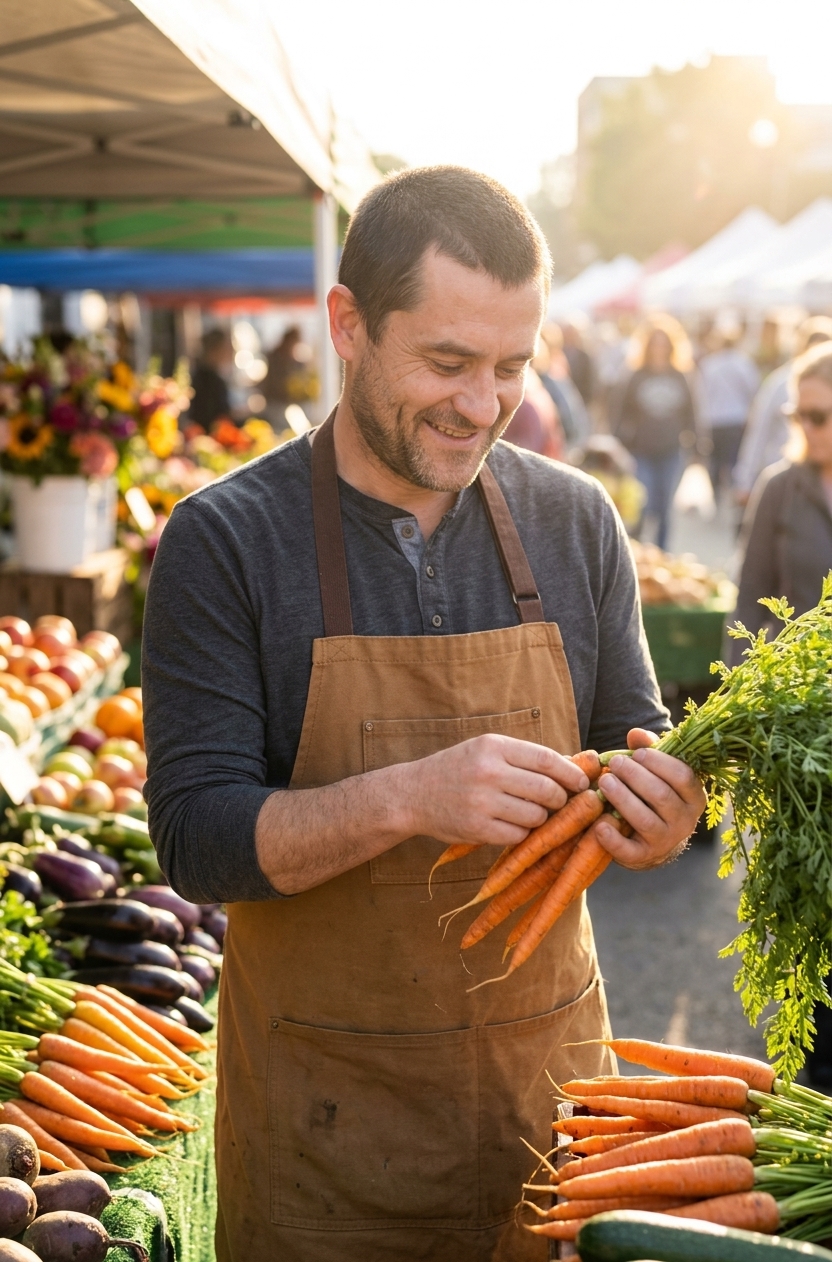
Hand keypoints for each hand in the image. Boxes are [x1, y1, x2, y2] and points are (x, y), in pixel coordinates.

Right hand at [398, 734, 588, 847]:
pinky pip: (519, 834)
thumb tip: (573, 766)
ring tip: (531, 813)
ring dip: (541, 818)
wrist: (413, 793)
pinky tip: (513, 825)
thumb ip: (524, 757)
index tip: (582, 782)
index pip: (546, 759)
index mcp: (493, 746)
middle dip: (560, 799)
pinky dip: (523, 832)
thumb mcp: (486, 750)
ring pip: (536, 815)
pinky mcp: (477, 829)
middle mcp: (488, 771)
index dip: (571, 773)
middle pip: (546, 790)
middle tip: (559, 802)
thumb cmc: (458, 769)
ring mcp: (482, 802)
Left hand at [595, 728, 705, 869]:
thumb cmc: (652, 793)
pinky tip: (599, 825)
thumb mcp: (656, 770)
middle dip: (635, 776)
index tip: (636, 753)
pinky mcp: (643, 856)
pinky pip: (629, 850)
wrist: (650, 838)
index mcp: (694, 796)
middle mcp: (685, 821)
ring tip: (604, 782)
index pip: (683, 776)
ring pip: (645, 820)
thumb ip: (647, 749)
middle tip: (614, 763)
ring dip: (623, 799)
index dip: (659, 762)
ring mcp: (666, 841)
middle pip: (661, 796)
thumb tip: (635, 734)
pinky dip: (613, 839)